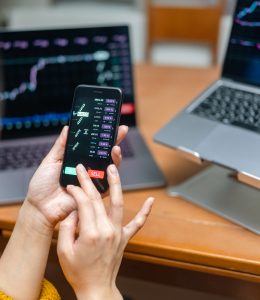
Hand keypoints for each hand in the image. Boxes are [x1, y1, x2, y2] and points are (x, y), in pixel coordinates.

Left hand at [25, 125, 127, 229]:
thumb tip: (67, 128)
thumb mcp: (50, 161)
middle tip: (122, 131)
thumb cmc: (42, 185)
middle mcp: (88, 170)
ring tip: (115, 148)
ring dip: (115, 157)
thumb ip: (61, 146)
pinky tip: (111, 165)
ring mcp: (92, 181)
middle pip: (106, 155)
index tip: (109, 125)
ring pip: (110, 168)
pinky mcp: (95, 193)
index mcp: (78, 161)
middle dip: (116, 142)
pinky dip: (112, 176)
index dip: (103, 136)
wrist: (40, 207)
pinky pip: (107, 185)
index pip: (94, 146)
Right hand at [57, 164, 153, 299]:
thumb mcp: (63, 251)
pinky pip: (138, 223)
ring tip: (113, 169)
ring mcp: (118, 233)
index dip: (77, 191)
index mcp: (91, 233)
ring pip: (118, 204)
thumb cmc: (79, 272)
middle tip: (85, 169)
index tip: (72, 184)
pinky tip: (151, 200)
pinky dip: (145, 211)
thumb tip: (74, 211)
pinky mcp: (125, 238)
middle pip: (98, 200)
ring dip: (116, 185)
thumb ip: (67, 227)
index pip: (84, 203)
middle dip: (89, 182)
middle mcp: (107, 230)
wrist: (96, 288)